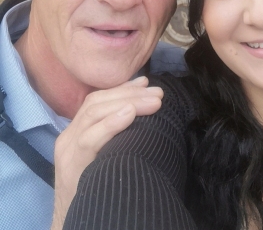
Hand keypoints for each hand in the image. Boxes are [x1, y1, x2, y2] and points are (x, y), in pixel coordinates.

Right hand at [51, 76, 163, 229]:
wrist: (78, 219)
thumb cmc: (97, 185)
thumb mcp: (107, 154)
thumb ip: (119, 134)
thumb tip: (148, 112)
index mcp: (77, 131)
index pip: (97, 100)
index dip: (122, 89)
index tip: (147, 83)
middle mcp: (69, 136)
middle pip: (97, 103)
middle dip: (130, 94)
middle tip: (158, 93)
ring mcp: (68, 150)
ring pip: (93, 115)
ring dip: (127, 103)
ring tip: (153, 102)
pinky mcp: (72, 166)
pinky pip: (89, 139)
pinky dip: (110, 123)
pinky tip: (129, 114)